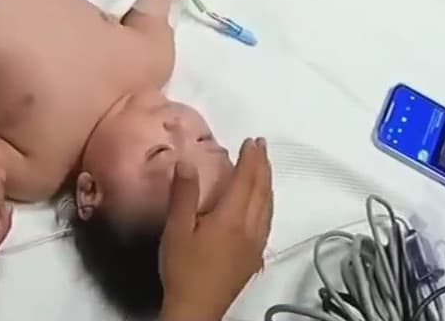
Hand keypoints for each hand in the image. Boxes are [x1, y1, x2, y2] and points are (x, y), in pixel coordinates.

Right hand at [158, 138, 272, 320]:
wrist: (197, 307)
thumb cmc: (183, 267)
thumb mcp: (176, 229)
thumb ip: (183, 194)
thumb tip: (187, 161)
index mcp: (231, 218)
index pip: (246, 181)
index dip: (250, 159)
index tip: (252, 140)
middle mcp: (250, 228)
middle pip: (262, 191)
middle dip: (263, 166)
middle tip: (261, 146)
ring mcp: (255, 244)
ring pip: (268, 207)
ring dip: (267, 183)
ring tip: (264, 168)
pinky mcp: (254, 256)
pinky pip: (267, 221)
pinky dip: (267, 203)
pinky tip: (262, 204)